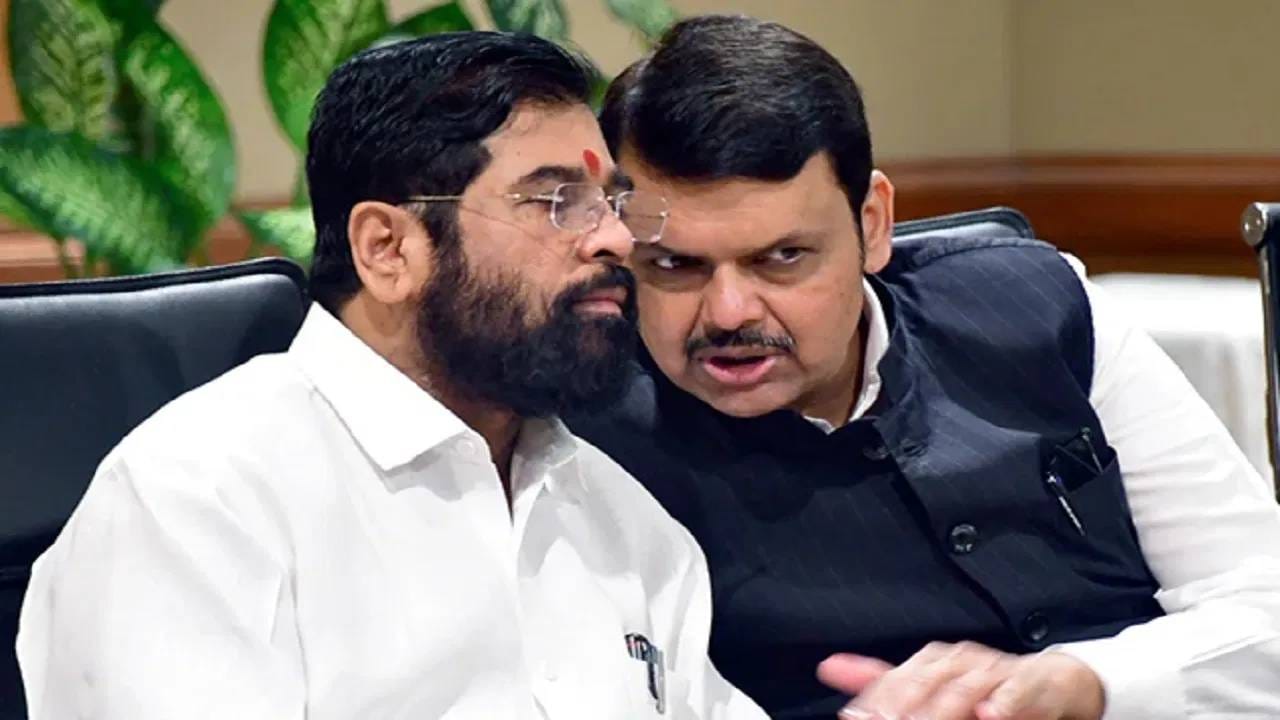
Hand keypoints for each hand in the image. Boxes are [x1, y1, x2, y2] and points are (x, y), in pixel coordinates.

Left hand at [816, 641, 1104, 719]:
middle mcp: (959, 660)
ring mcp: (995, 669)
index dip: (874, 700)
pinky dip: (1004, 702)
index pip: (896, 679)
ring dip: (944, 708)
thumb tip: (827, 667)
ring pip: (965, 689)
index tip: (853, 718)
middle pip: (925, 683)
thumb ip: (881, 680)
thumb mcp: (928, 683)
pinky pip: (1016, 691)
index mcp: (932, 661)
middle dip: (902, 705)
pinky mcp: (1030, 681)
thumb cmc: (981, 688)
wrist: (1050, 683)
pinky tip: (990, 715)